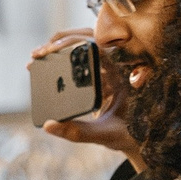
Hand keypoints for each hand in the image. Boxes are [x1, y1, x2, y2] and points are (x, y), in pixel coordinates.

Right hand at [32, 28, 139, 160]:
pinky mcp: (103, 75)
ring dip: (60, 48)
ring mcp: (111, 69)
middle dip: (60, 41)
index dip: (72, 42)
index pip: (97, 45)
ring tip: (37, 57)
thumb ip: (77, 132)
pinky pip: (84, 59)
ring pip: (84, 46)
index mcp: (124, 73)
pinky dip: (64, 59)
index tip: (51, 50)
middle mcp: (118, 66)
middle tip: (37, 53)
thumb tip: (49, 125)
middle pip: (88, 39)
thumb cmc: (131, 136)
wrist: (143, 140)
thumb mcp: (104, 135)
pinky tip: (46, 66)